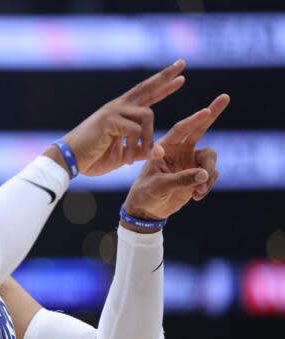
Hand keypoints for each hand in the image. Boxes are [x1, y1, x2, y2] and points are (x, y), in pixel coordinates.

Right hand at [61, 60, 185, 176]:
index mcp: (121, 113)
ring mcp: (113, 111)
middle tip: (182, 63)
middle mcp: (118, 107)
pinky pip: (135, 130)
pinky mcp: (109, 120)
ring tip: (141, 157)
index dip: (162, 86)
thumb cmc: (93, 157)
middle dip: (164, 76)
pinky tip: (127, 160)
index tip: (179, 77)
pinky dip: (134, 148)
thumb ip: (141, 150)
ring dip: (148, 139)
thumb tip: (161, 150)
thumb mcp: (123, 155)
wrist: (70, 161)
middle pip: (146, 88)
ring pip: (147, 116)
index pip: (146, 95)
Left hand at [123, 94, 229, 221]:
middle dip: (212, 113)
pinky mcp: (197, 173)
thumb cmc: (146, 194)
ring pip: (210, 157)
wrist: (148, 209)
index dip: (194, 120)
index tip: (206, 111)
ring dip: (208, 174)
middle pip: (200, 128)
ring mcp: (189, 160)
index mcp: (165, 147)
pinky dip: (208, 185)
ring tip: (199, 191)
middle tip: (225, 96)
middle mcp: (179, 149)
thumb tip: (205, 173)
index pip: (181, 130)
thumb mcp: (160, 186)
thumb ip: (181, 179)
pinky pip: (211, 174)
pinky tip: (197, 196)